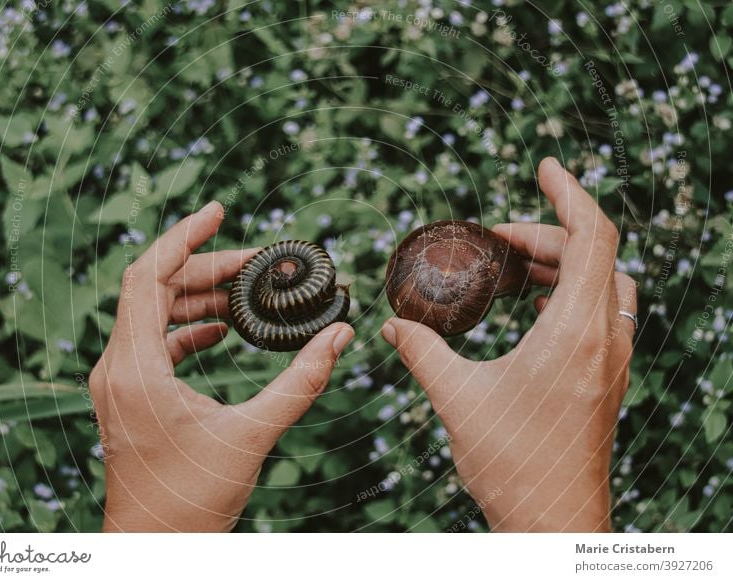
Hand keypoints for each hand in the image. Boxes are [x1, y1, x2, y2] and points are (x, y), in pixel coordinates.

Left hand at [89, 201, 353, 531]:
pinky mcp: (129, 394)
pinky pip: (154, 340)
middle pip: (155, 287)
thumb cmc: (193, 499)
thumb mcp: (254, 435)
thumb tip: (340, 336)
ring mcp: (119, 381)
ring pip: (152, 312)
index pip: (148, 275)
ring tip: (248, 290)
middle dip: (208, 266)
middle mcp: (116, 367)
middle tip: (258, 261)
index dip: (184, 235)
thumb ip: (300, 381)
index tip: (219, 210)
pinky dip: (188, 325)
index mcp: (135, 369)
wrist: (155, 546)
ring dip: (199, 294)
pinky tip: (221, 327)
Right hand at [381, 158, 635, 531]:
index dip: (569, 192)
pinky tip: (534, 305)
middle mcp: (605, 340)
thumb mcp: (457, 398)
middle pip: (595, 255)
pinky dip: (571, 290)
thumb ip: (422, 351)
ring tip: (513, 267)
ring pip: (604, 283)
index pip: (592, 237)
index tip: (544, 164)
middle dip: (547, 233)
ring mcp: (612, 360)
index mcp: (575, 334)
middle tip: (497, 241)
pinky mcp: (606, 378)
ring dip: (562, 261)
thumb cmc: (513, 464)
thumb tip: (391, 324)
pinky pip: (601, 311)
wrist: (555, 523)